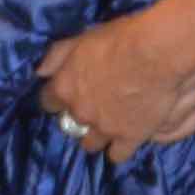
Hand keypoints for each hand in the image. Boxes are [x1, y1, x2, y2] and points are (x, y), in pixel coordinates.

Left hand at [37, 4, 194, 161]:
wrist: (154, 53)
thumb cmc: (118, 39)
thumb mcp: (81, 39)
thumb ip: (57, 56)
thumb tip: (40, 72)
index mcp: (64, 87)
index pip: (48, 102)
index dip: (57, 98)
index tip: (67, 94)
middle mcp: (79, 112)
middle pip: (69, 124)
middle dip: (78, 117)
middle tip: (93, 108)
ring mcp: (103, 128)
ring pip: (90, 143)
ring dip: (96, 136)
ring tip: (108, 126)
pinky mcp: (128, 138)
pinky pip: (117, 155)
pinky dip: (119, 149)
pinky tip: (125, 140)